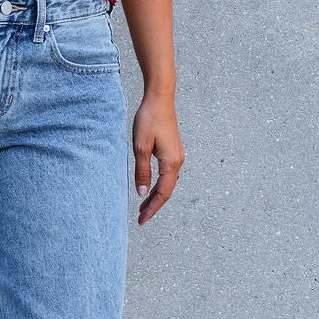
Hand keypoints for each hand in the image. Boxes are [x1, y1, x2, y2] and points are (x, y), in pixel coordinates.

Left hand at [132, 90, 184, 224]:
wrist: (160, 98)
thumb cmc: (149, 120)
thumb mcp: (140, 147)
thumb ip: (142, 171)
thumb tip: (142, 193)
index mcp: (171, 163)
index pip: (162, 193)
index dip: (152, 208)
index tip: (142, 221)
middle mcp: (178, 161)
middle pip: (166, 191)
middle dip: (154, 205)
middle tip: (141, 218)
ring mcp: (177, 156)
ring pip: (167, 183)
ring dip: (156, 195)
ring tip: (143, 206)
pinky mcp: (173, 150)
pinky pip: (167, 174)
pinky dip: (159, 184)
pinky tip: (150, 187)